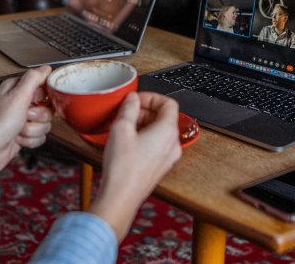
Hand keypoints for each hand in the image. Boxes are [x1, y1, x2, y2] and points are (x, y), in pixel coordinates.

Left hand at [0, 66, 52, 173]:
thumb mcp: (17, 96)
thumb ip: (33, 79)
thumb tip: (46, 69)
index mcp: (17, 89)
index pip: (43, 86)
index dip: (43, 97)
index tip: (35, 102)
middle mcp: (20, 102)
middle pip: (48, 107)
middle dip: (38, 117)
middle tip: (25, 116)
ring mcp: (24, 118)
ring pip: (46, 123)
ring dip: (33, 130)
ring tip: (19, 128)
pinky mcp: (26, 132)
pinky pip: (42, 136)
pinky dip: (31, 140)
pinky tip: (19, 138)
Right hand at [88, 92, 181, 240]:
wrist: (121, 196)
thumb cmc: (123, 168)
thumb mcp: (121, 128)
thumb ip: (129, 108)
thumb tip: (133, 99)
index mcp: (167, 132)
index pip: (169, 103)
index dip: (151, 97)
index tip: (137, 98)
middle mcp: (172, 145)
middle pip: (164, 117)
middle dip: (144, 111)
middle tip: (126, 112)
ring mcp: (168, 157)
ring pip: (159, 131)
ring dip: (143, 124)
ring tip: (124, 127)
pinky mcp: (159, 166)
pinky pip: (156, 145)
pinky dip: (144, 137)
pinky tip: (126, 142)